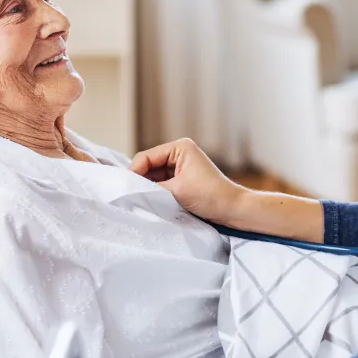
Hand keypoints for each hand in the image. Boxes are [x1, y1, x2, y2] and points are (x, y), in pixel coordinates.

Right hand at [129, 138, 245, 223]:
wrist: (233, 210)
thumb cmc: (210, 196)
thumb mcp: (176, 191)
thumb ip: (152, 188)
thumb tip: (131, 189)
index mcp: (180, 147)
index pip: (147, 156)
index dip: (134, 171)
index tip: (125, 188)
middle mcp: (179, 153)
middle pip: (149, 165)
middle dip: (140, 180)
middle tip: (130, 195)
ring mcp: (181, 166)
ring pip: (154, 176)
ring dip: (148, 187)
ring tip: (140, 200)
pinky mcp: (182, 180)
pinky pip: (162, 184)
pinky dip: (156, 192)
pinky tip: (151, 201)